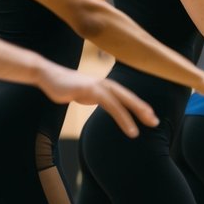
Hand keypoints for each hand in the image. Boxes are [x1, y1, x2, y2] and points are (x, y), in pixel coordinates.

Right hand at [37, 64, 158, 137]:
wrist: (47, 75)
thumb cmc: (65, 85)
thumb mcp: (84, 92)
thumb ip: (95, 96)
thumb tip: (102, 102)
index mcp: (105, 85)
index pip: (126, 96)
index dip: (139, 106)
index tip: (149, 117)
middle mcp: (105, 84)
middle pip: (129, 97)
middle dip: (143, 109)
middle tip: (155, 121)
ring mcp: (98, 85)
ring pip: (123, 101)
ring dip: (136, 114)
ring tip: (146, 126)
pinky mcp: (91, 89)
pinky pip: (111, 105)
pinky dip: (122, 117)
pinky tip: (129, 128)